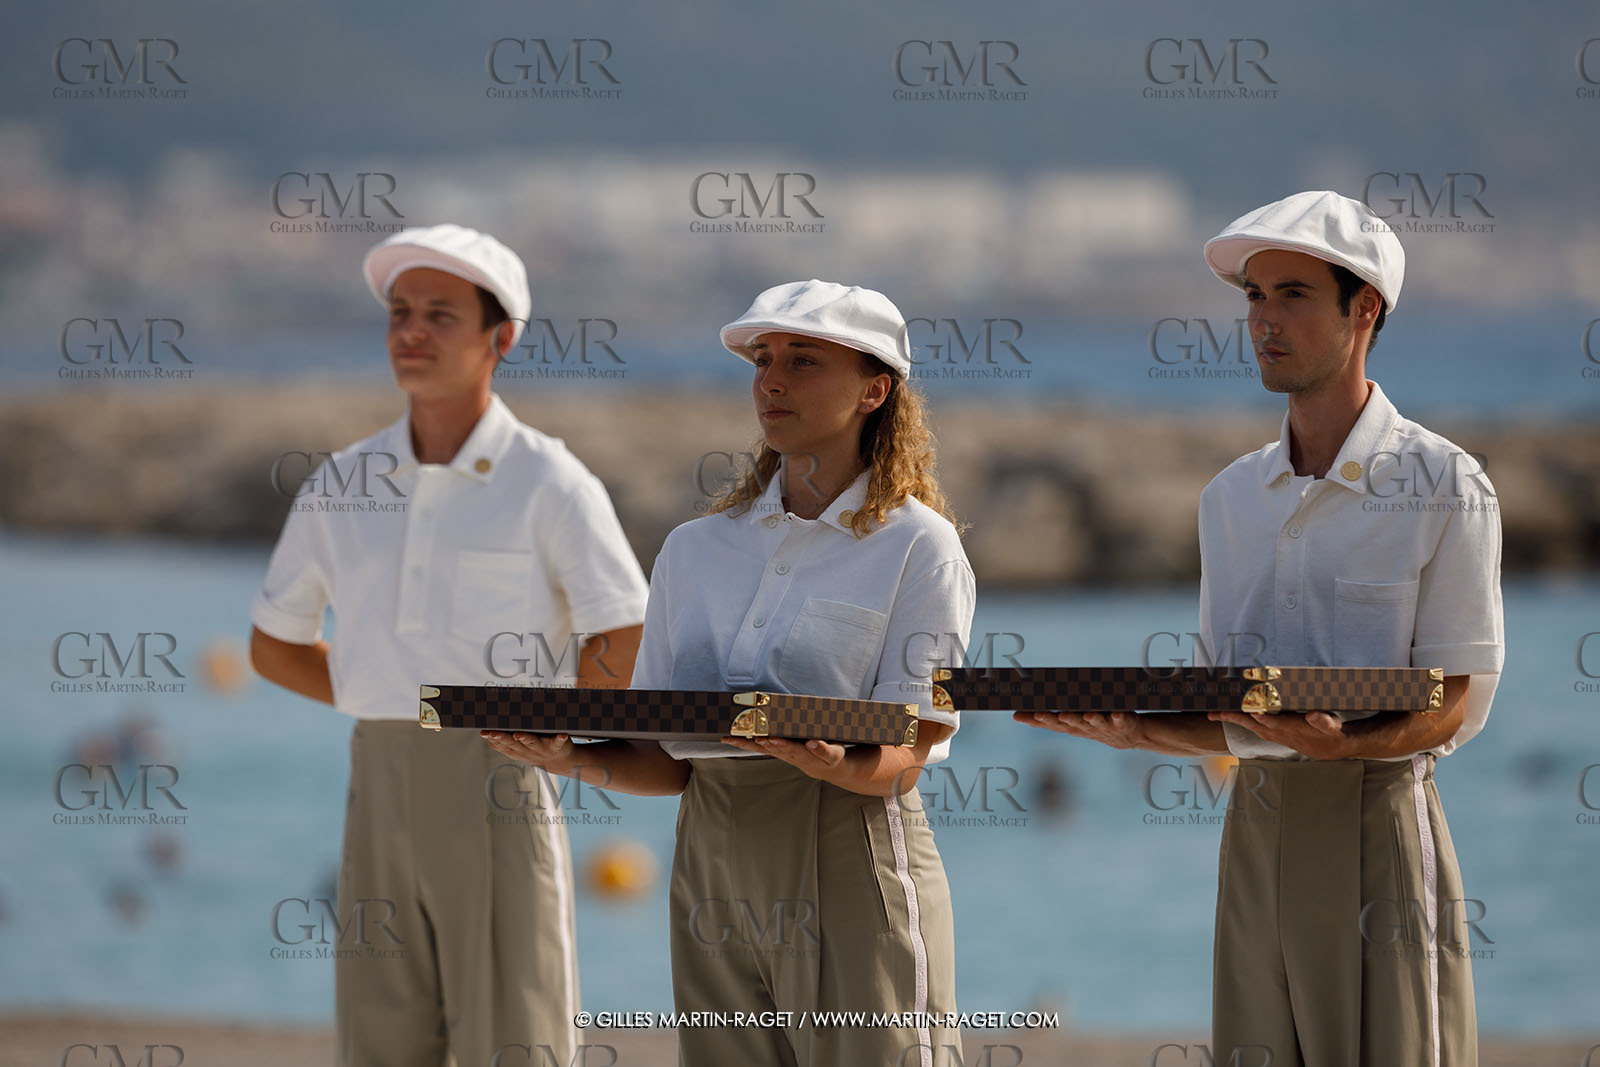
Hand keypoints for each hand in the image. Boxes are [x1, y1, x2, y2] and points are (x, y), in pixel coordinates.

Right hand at [481, 730, 575, 772]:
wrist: (562, 763)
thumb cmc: (537, 751)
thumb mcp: (519, 749)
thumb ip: (505, 742)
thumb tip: (486, 733)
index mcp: (519, 751)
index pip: (503, 745)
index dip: (493, 740)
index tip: (483, 732)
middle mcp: (529, 751)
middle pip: (514, 744)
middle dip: (503, 738)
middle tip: (493, 732)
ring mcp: (543, 749)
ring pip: (532, 743)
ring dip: (525, 739)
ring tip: (519, 734)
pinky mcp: (558, 746)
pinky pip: (559, 742)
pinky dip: (560, 739)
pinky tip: (562, 734)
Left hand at [721, 736, 846, 780]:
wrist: (827, 768)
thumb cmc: (832, 758)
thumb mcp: (834, 755)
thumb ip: (823, 750)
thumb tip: (811, 742)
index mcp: (805, 755)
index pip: (790, 749)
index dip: (780, 744)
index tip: (770, 740)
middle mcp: (790, 755)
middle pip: (771, 749)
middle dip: (757, 742)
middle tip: (744, 736)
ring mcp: (782, 753)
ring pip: (762, 749)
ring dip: (747, 743)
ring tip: (731, 738)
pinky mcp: (779, 750)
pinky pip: (761, 747)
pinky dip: (748, 742)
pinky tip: (734, 738)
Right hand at [1014, 710, 1145, 749]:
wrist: (1126, 737)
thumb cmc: (1095, 725)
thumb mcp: (1073, 721)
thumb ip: (1055, 716)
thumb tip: (1027, 707)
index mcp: (1072, 726)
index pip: (1050, 723)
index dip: (1033, 721)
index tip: (1018, 716)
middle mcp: (1085, 727)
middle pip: (1068, 724)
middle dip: (1053, 720)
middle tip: (1040, 715)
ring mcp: (1103, 726)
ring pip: (1093, 723)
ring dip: (1087, 720)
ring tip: (1082, 715)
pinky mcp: (1122, 722)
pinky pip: (1120, 719)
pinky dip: (1118, 717)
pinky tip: (1116, 713)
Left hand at [1207, 710, 1348, 759]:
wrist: (1331, 747)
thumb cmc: (1331, 733)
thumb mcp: (1331, 726)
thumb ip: (1322, 722)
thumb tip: (1313, 715)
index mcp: (1292, 729)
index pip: (1273, 723)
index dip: (1262, 717)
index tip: (1250, 711)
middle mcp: (1279, 733)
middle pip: (1253, 724)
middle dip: (1235, 718)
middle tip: (1214, 713)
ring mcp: (1274, 734)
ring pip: (1250, 725)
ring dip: (1233, 719)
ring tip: (1214, 713)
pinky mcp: (1273, 733)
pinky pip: (1253, 725)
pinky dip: (1241, 719)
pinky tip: (1230, 715)